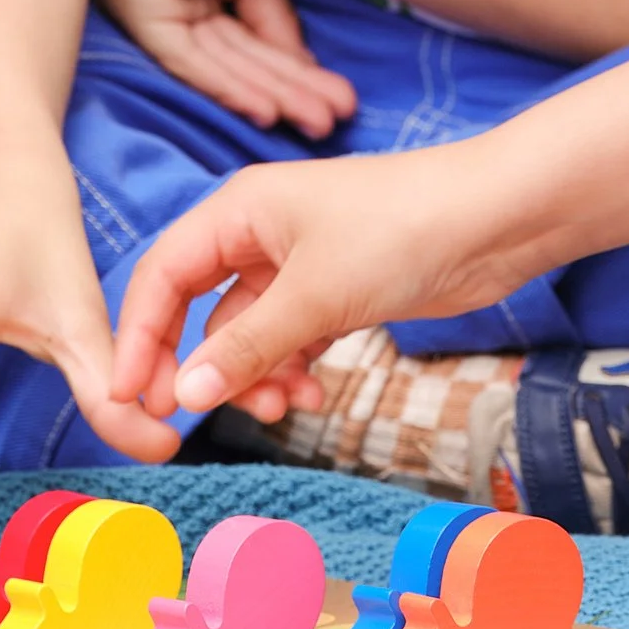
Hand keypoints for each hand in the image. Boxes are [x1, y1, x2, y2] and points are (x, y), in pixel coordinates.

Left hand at [105, 0, 356, 139]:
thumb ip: (274, 23)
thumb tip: (301, 76)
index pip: (241, 36)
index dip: (286, 73)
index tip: (330, 102)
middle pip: (232, 54)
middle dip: (286, 90)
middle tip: (333, 121)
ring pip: (214, 61)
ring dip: (268, 93)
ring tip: (317, 120)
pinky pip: (184, 54)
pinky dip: (228, 84)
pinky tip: (269, 107)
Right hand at [109, 139, 533, 422]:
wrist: (498, 217)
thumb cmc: (404, 228)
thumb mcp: (314, 295)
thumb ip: (245, 347)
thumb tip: (182, 395)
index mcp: (239, 209)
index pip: (162, 276)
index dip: (139, 337)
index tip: (129, 397)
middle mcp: (261, 231)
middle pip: (198, 307)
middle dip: (199, 365)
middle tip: (194, 419)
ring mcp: (301, 261)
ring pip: (247, 331)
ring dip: (253, 375)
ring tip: (280, 405)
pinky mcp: (338, 288)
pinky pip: (290, 337)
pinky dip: (291, 368)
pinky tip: (310, 393)